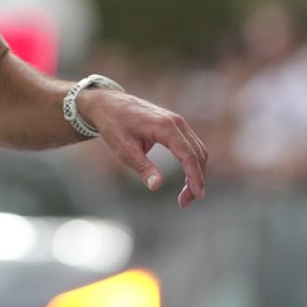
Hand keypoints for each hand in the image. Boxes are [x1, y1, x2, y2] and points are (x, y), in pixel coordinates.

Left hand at [77, 89, 208, 208]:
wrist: (108, 103)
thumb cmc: (114, 125)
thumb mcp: (124, 149)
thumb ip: (142, 167)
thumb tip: (156, 186)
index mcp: (165, 127)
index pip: (188, 155)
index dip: (195, 177)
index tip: (197, 196)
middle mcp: (176, 122)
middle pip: (197, 154)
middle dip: (197, 179)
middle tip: (185, 203)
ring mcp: (177, 122)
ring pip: (197, 150)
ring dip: (196, 173)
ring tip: (186, 195)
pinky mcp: (174, 125)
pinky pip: (191, 145)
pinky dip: (192, 163)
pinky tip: (187, 178)